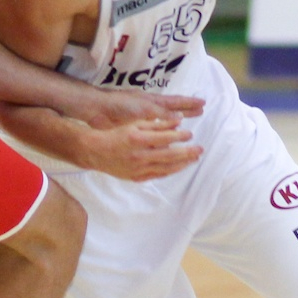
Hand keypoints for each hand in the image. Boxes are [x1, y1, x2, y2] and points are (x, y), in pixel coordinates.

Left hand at [82, 86, 204, 130]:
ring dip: (176, 120)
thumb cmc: (120, 106)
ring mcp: (142, 116)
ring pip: (164, 118)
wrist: (98, 110)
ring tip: (187, 124)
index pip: (176, 101)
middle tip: (201, 110)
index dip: (189, 103)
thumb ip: (161, 113)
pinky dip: (161, 129)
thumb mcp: (144, 108)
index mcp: (153, 101)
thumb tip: (179, 117)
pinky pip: (153, 127)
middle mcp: (150, 108)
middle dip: (187, 109)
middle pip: (173, 108)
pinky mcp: (134, 124)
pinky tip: (166, 134)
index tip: (202, 103)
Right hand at [83, 118, 202, 181]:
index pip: (165, 138)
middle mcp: (139, 156)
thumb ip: (157, 123)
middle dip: (187, 153)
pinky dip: (170, 171)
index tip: (190, 134)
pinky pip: (158, 175)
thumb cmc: (117, 134)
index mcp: (138, 139)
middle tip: (200, 150)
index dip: (179, 136)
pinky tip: (179, 167)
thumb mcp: (136, 123)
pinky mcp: (136, 177)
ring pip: (166, 168)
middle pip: (169, 155)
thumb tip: (178, 120)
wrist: (96, 152)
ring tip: (194, 159)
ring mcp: (138, 169)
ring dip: (182, 163)